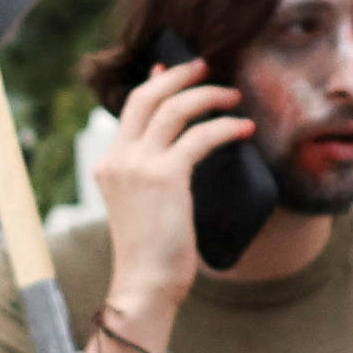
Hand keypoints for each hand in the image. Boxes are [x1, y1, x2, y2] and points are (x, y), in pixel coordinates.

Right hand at [80, 56, 252, 340]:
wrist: (145, 286)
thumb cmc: (152, 255)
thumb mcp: (143, 207)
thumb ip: (152, 177)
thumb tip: (181, 151)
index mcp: (109, 164)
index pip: (131, 109)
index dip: (155, 83)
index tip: (172, 68)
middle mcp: (118, 159)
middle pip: (148, 97)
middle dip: (180, 75)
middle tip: (206, 66)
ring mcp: (138, 166)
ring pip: (174, 109)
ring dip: (208, 96)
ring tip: (234, 96)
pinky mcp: (165, 177)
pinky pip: (200, 137)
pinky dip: (225, 127)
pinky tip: (244, 129)